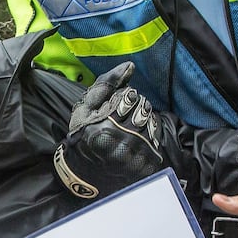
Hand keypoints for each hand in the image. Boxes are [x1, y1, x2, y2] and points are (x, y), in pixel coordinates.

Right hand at [55, 62, 172, 198]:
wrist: (82, 171)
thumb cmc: (82, 135)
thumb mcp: (85, 108)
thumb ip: (106, 84)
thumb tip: (130, 65)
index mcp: (104, 125)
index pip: (130, 96)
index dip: (124, 98)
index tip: (116, 107)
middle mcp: (122, 141)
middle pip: (144, 108)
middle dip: (135, 107)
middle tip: (123, 117)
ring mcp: (135, 156)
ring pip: (152, 122)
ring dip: (144, 120)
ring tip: (130, 127)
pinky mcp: (144, 166)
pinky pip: (156, 140)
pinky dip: (149, 135)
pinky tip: (137, 138)